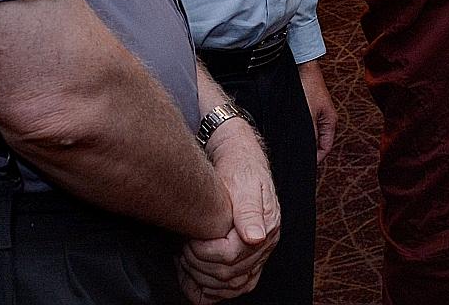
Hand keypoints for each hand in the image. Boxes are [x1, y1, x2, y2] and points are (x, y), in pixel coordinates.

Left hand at [180, 118, 279, 302]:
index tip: (190, 241)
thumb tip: (255, 237)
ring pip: (230, 286)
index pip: (233, 256)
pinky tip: (191, 280)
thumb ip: (249, 210)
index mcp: (267, 226)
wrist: (236, 159)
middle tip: (182, 248)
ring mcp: (255, 254)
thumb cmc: (240, 167)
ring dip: (202, 279)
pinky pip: (230, 288)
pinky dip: (208, 290)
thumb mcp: (245, 181)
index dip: (206, 252)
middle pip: (230, 275)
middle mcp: (263, 245)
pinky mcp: (244, 260)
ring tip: (184, 261)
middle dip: (200, 265)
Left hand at [297, 60, 336, 163]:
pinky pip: (303, 125)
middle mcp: (324, 119)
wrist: (302, 64)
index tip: (302, 167)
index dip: (315, 160)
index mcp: (330, 122)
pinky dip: (296, 131)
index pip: (325, 149)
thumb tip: (306, 154)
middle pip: (317, 143)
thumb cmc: (307, 86)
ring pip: (308, 134)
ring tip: (288, 148)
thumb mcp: (308, 115)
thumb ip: (309, 135)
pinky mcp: (306, 108)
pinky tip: (285, 133)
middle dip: (306, 151)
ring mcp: (315, 113)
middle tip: (292, 159)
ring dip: (300, 140)